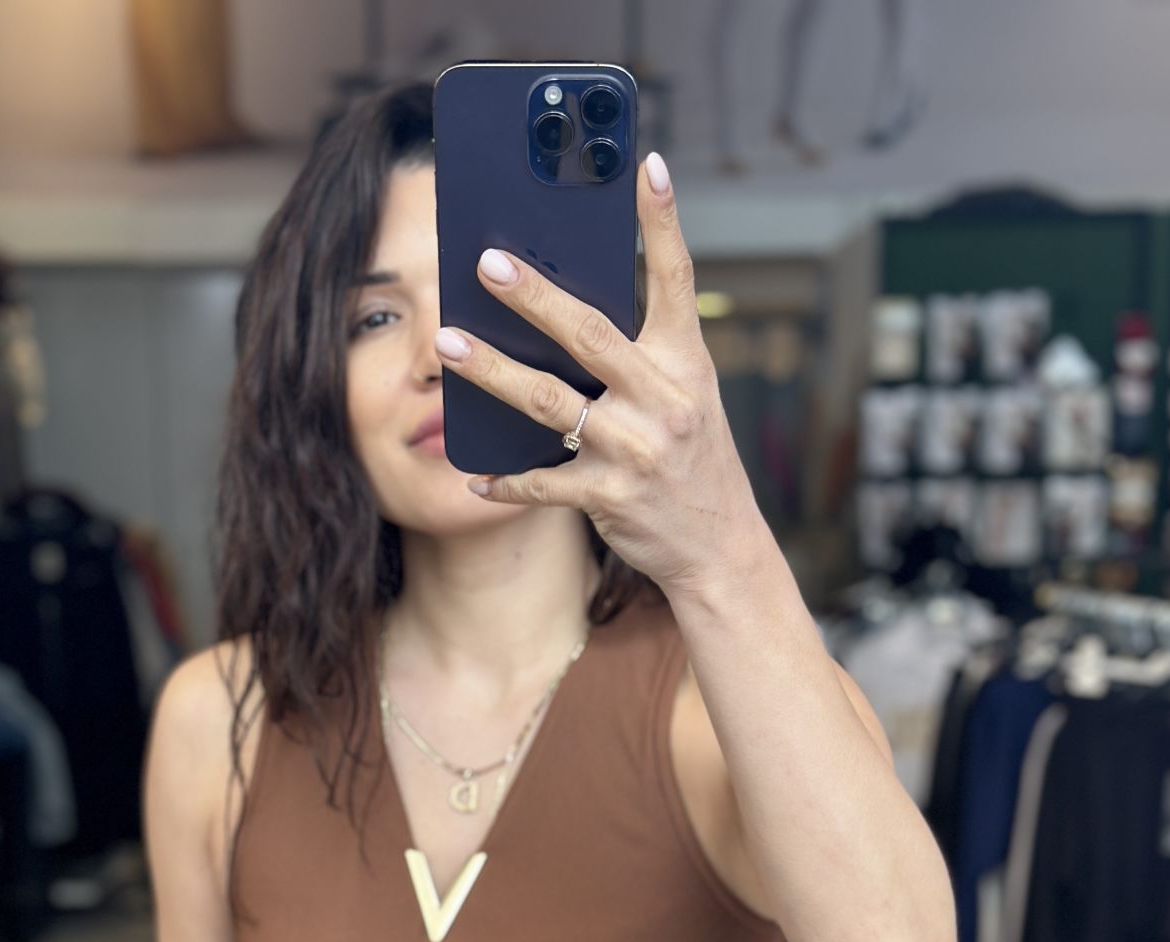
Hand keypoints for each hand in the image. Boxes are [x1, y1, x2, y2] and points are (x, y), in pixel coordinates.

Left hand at [433, 150, 764, 597]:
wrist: (720, 548)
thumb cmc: (693, 462)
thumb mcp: (686, 399)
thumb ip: (639, 356)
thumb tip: (563, 312)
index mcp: (686, 364)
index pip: (676, 279)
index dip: (663, 222)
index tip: (647, 164)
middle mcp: (664, 400)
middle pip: (589, 334)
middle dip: (533, 296)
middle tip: (486, 262)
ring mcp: (634, 449)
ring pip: (548, 401)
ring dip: (492, 371)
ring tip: (448, 342)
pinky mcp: (608, 496)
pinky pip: (542, 481)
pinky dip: (505, 479)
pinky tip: (474, 472)